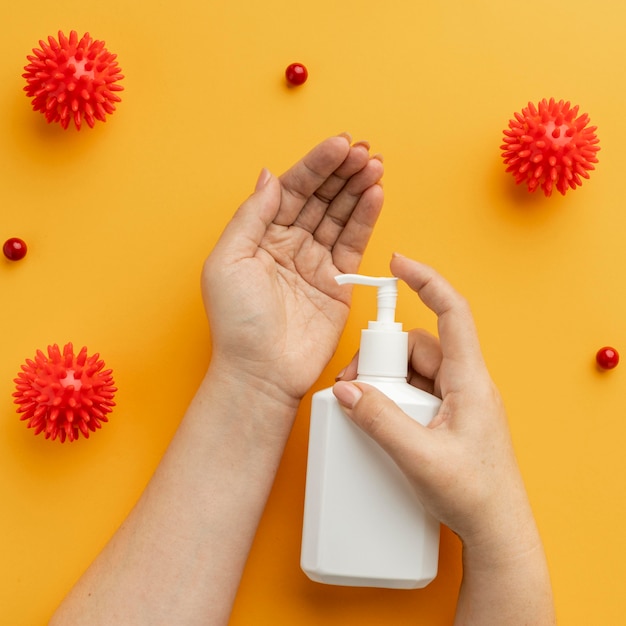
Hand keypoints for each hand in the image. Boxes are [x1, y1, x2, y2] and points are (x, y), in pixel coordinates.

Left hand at [202, 135, 383, 404]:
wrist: (261, 371)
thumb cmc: (237, 322)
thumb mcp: (228, 260)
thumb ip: (252, 215)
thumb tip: (269, 176)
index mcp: (260, 236)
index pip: (292, 190)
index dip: (314, 166)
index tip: (338, 145)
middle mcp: (289, 244)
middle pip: (319, 198)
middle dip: (341, 172)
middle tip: (362, 152)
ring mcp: (315, 262)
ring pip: (340, 216)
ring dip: (357, 189)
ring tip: (374, 165)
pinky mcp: (338, 282)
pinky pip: (354, 244)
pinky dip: (366, 218)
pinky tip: (375, 195)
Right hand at [334, 253, 530, 547]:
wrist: (495, 531)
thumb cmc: (474, 494)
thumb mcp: (420, 457)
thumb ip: (379, 421)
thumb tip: (346, 392)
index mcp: (469, 380)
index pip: (452, 313)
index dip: (427, 281)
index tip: (399, 264)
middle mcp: (464, 383)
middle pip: (418, 345)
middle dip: (383, 357)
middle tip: (355, 387)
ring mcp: (456, 401)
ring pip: (413, 369)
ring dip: (385, 380)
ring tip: (365, 408)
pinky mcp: (446, 417)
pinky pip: (415, 391)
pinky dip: (393, 396)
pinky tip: (379, 419)